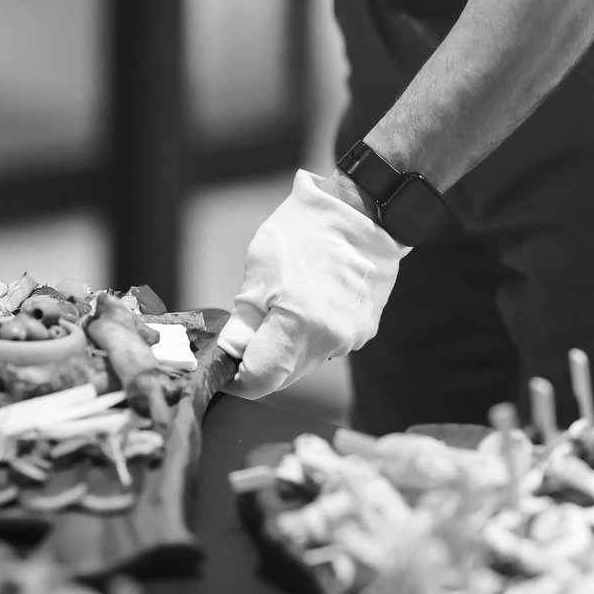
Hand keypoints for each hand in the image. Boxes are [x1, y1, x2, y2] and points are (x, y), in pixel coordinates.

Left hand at [217, 169, 408, 400]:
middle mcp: (329, 339)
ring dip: (288, 347)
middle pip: (284, 375)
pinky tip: (310, 302)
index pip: (261, 379)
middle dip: (262, 360)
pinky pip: (327, 346)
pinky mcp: (365, 331)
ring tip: (286, 305)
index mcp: (299, 324)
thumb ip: (244, 323)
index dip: (239, 379)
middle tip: (250, 329)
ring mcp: (351, 337)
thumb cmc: (305, 232)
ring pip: (305, 362)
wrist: (361, 214)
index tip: (228, 368)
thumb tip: (231, 353)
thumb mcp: (259, 272)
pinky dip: (312, 335)